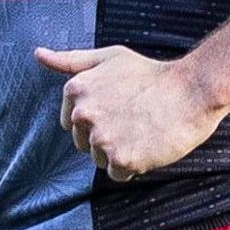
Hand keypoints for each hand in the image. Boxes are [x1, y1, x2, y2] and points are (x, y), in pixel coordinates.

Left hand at [37, 45, 229, 178]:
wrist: (191, 90)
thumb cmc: (151, 74)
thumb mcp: (107, 58)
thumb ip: (70, 60)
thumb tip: (39, 54)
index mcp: (76, 90)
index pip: (73, 123)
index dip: (97, 120)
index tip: (118, 110)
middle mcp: (84, 115)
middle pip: (85, 144)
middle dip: (106, 137)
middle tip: (134, 120)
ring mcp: (102, 138)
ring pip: (101, 160)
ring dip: (120, 152)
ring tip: (142, 131)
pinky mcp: (122, 159)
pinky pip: (118, 174)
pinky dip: (133, 166)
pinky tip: (147, 145)